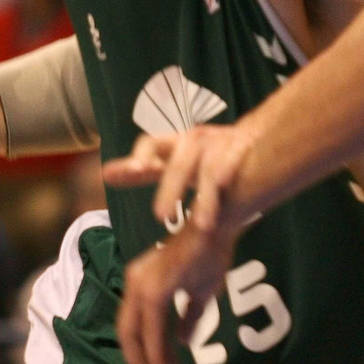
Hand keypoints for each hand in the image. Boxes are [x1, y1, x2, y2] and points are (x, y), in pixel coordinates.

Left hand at [102, 122, 256, 234]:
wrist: (257, 137)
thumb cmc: (207, 156)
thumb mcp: (174, 162)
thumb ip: (144, 168)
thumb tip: (106, 174)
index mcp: (174, 145)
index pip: (151, 144)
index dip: (138, 159)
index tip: (121, 174)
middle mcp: (195, 141)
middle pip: (180, 165)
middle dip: (171, 190)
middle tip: (162, 217)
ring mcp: (220, 144)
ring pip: (209, 171)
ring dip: (205, 198)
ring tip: (202, 225)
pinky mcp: (242, 150)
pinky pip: (234, 166)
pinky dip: (228, 176)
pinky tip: (225, 190)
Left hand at [116, 218, 237, 363]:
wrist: (217, 226)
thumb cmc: (209, 253)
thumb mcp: (199, 293)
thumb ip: (188, 317)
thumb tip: (183, 343)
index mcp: (140, 283)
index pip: (132, 325)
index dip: (140, 352)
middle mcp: (135, 282)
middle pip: (126, 333)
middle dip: (137, 363)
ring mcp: (143, 284)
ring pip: (135, 333)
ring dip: (147, 360)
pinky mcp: (155, 286)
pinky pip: (151, 326)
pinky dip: (156, 349)